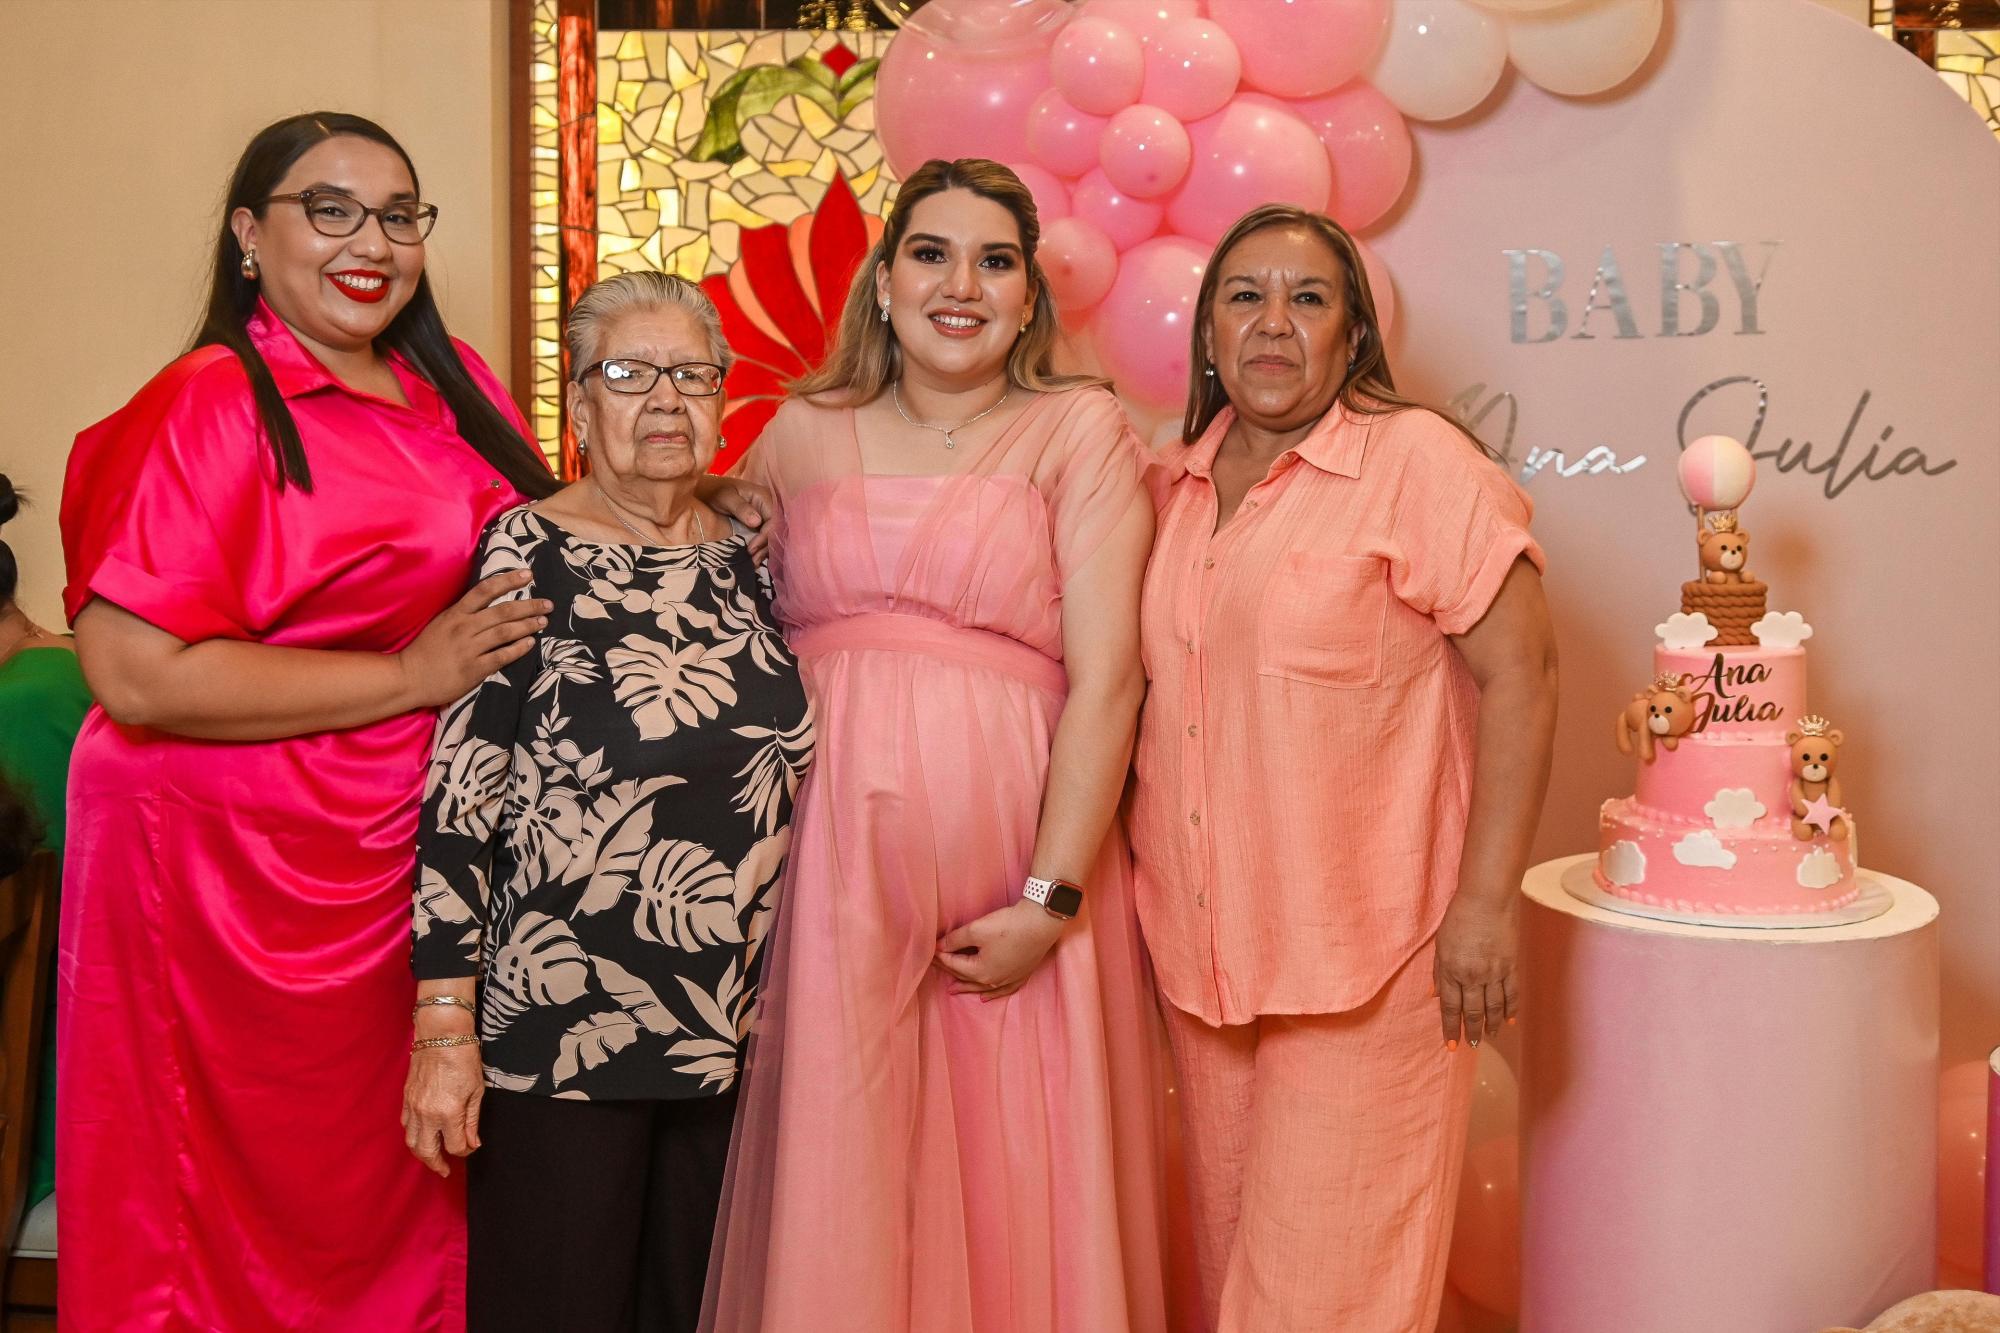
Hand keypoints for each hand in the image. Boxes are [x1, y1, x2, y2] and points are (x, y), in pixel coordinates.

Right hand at [397, 570, 549, 708]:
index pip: (485, 590)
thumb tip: (491, 602)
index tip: (528, 574)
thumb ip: (464, 613)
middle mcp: (464, 628)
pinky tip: (530, 644)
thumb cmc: (426, 649)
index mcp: (456, 613)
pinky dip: (518, 649)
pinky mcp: (473, 669)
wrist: (408, 677)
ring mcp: (469, 649)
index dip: (508, 580)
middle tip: (547, 604)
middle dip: (529, 606)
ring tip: (543, 622)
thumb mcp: (442, 623)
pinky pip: (501, 656)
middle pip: (503, 611)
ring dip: (527, 626)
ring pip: (505, 632)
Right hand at [401, 1042, 484, 1177]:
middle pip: (427, 1151)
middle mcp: (427, 1114)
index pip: (454, 1146)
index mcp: (448, 1113)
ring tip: (432, 1158)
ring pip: (412, 1142)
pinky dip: (413, 1136)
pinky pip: (406, 1125)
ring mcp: (413, 1107)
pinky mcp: (406, 1099)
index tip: (470, 1147)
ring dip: (422, 1154)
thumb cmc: (464, 1059)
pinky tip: (422, 1136)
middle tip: (445, 1170)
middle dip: (436, 1164)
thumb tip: (472, 1143)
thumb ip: (472, 1121)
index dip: (464, 1151)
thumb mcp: (477, 1091)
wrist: (441, 1035)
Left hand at [700, 477, 774, 562]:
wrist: (707, 491)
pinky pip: (765, 539)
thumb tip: (757, 522)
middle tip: (752, 561)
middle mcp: (769, 508)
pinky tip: (753, 560)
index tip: (751, 549)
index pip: (774, 520)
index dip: (765, 537)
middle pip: (775, 531)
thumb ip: (741, 508)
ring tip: (752, 563)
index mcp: (764, 498)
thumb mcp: (725, 497)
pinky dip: (760, 550)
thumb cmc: (715, 491)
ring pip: (771, 537)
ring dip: (763, 551)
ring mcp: (765, 517)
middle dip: (765, 547)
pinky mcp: (760, 526)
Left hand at [934, 900, 1066, 1000]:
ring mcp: (1009, 979)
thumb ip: (954, 939)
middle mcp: (994, 981)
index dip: (941, 956)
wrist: (1041, 923)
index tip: (930, 951)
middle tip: (935, 966)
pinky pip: (1003, 989)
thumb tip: (939, 946)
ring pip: (982, 987)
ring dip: (966, 988)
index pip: (954, 964)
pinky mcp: (1021, 974)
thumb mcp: (976, 930)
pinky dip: (992, 994)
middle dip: (949, 970)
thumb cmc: (1008, 926)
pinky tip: (986, 996)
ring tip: (953, 990)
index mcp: (980, 972)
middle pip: (966, 977)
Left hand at [1433, 893, 1517, 1048]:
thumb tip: (1435, 995)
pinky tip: (1509, 1021)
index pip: (1450, 1007)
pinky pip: (1511, 994)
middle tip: (1473, 1044)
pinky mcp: (1511, 966)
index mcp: (1451, 971)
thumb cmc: (1459, 918)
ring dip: (1492, 1024)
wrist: (1487, 899)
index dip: (1451, 1028)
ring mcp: (1494, 972)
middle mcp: (1472, 976)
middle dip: (1472, 1030)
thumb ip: (1439, 972)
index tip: (1452, 1044)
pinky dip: (1511, 1009)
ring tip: (1490, 1036)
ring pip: (1494, 1007)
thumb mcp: (1440, 944)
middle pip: (1473, 1011)